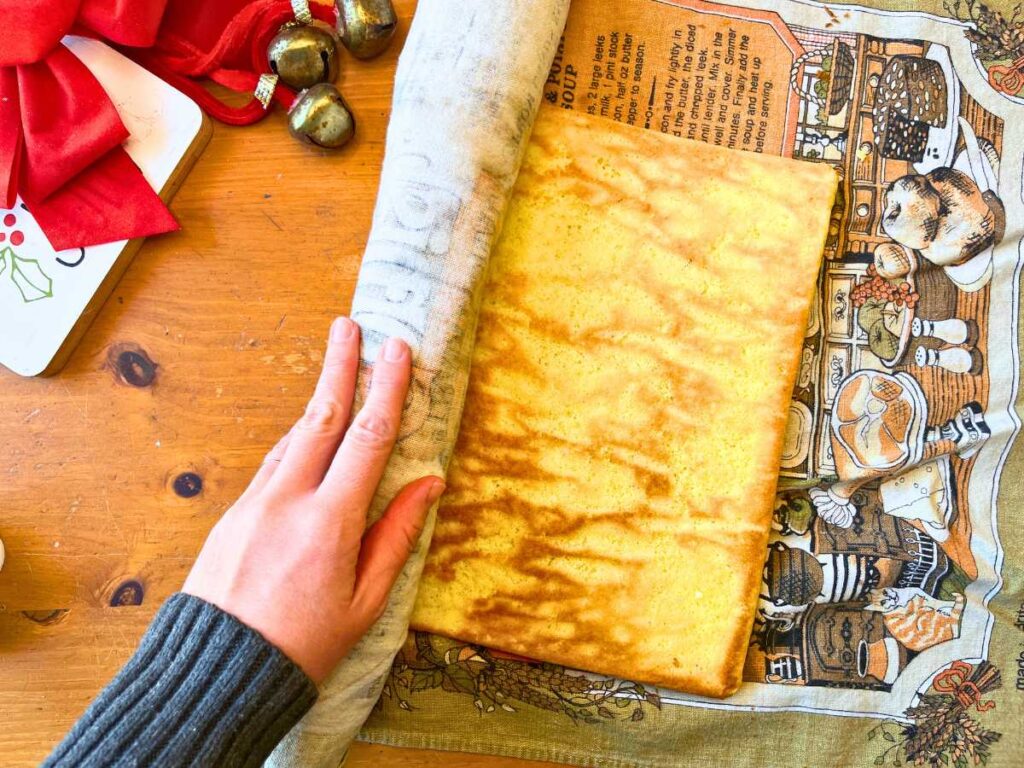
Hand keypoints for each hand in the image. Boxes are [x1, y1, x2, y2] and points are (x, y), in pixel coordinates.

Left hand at [183, 317, 443, 682]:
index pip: (368, 439)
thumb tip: (428, 484)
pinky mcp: (232, 514)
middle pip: (320, 417)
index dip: (388, 390)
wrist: (218, 672)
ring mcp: (254, 503)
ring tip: (335, 371)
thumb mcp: (365, 602)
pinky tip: (308, 436)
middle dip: (338, 366)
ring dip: (318, 401)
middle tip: (350, 325)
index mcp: (329, 522)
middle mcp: (288, 500)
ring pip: (292, 437)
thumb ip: (396, 536)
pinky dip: (296, 442)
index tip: (398, 351)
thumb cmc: (303, 645)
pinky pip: (272, 465)